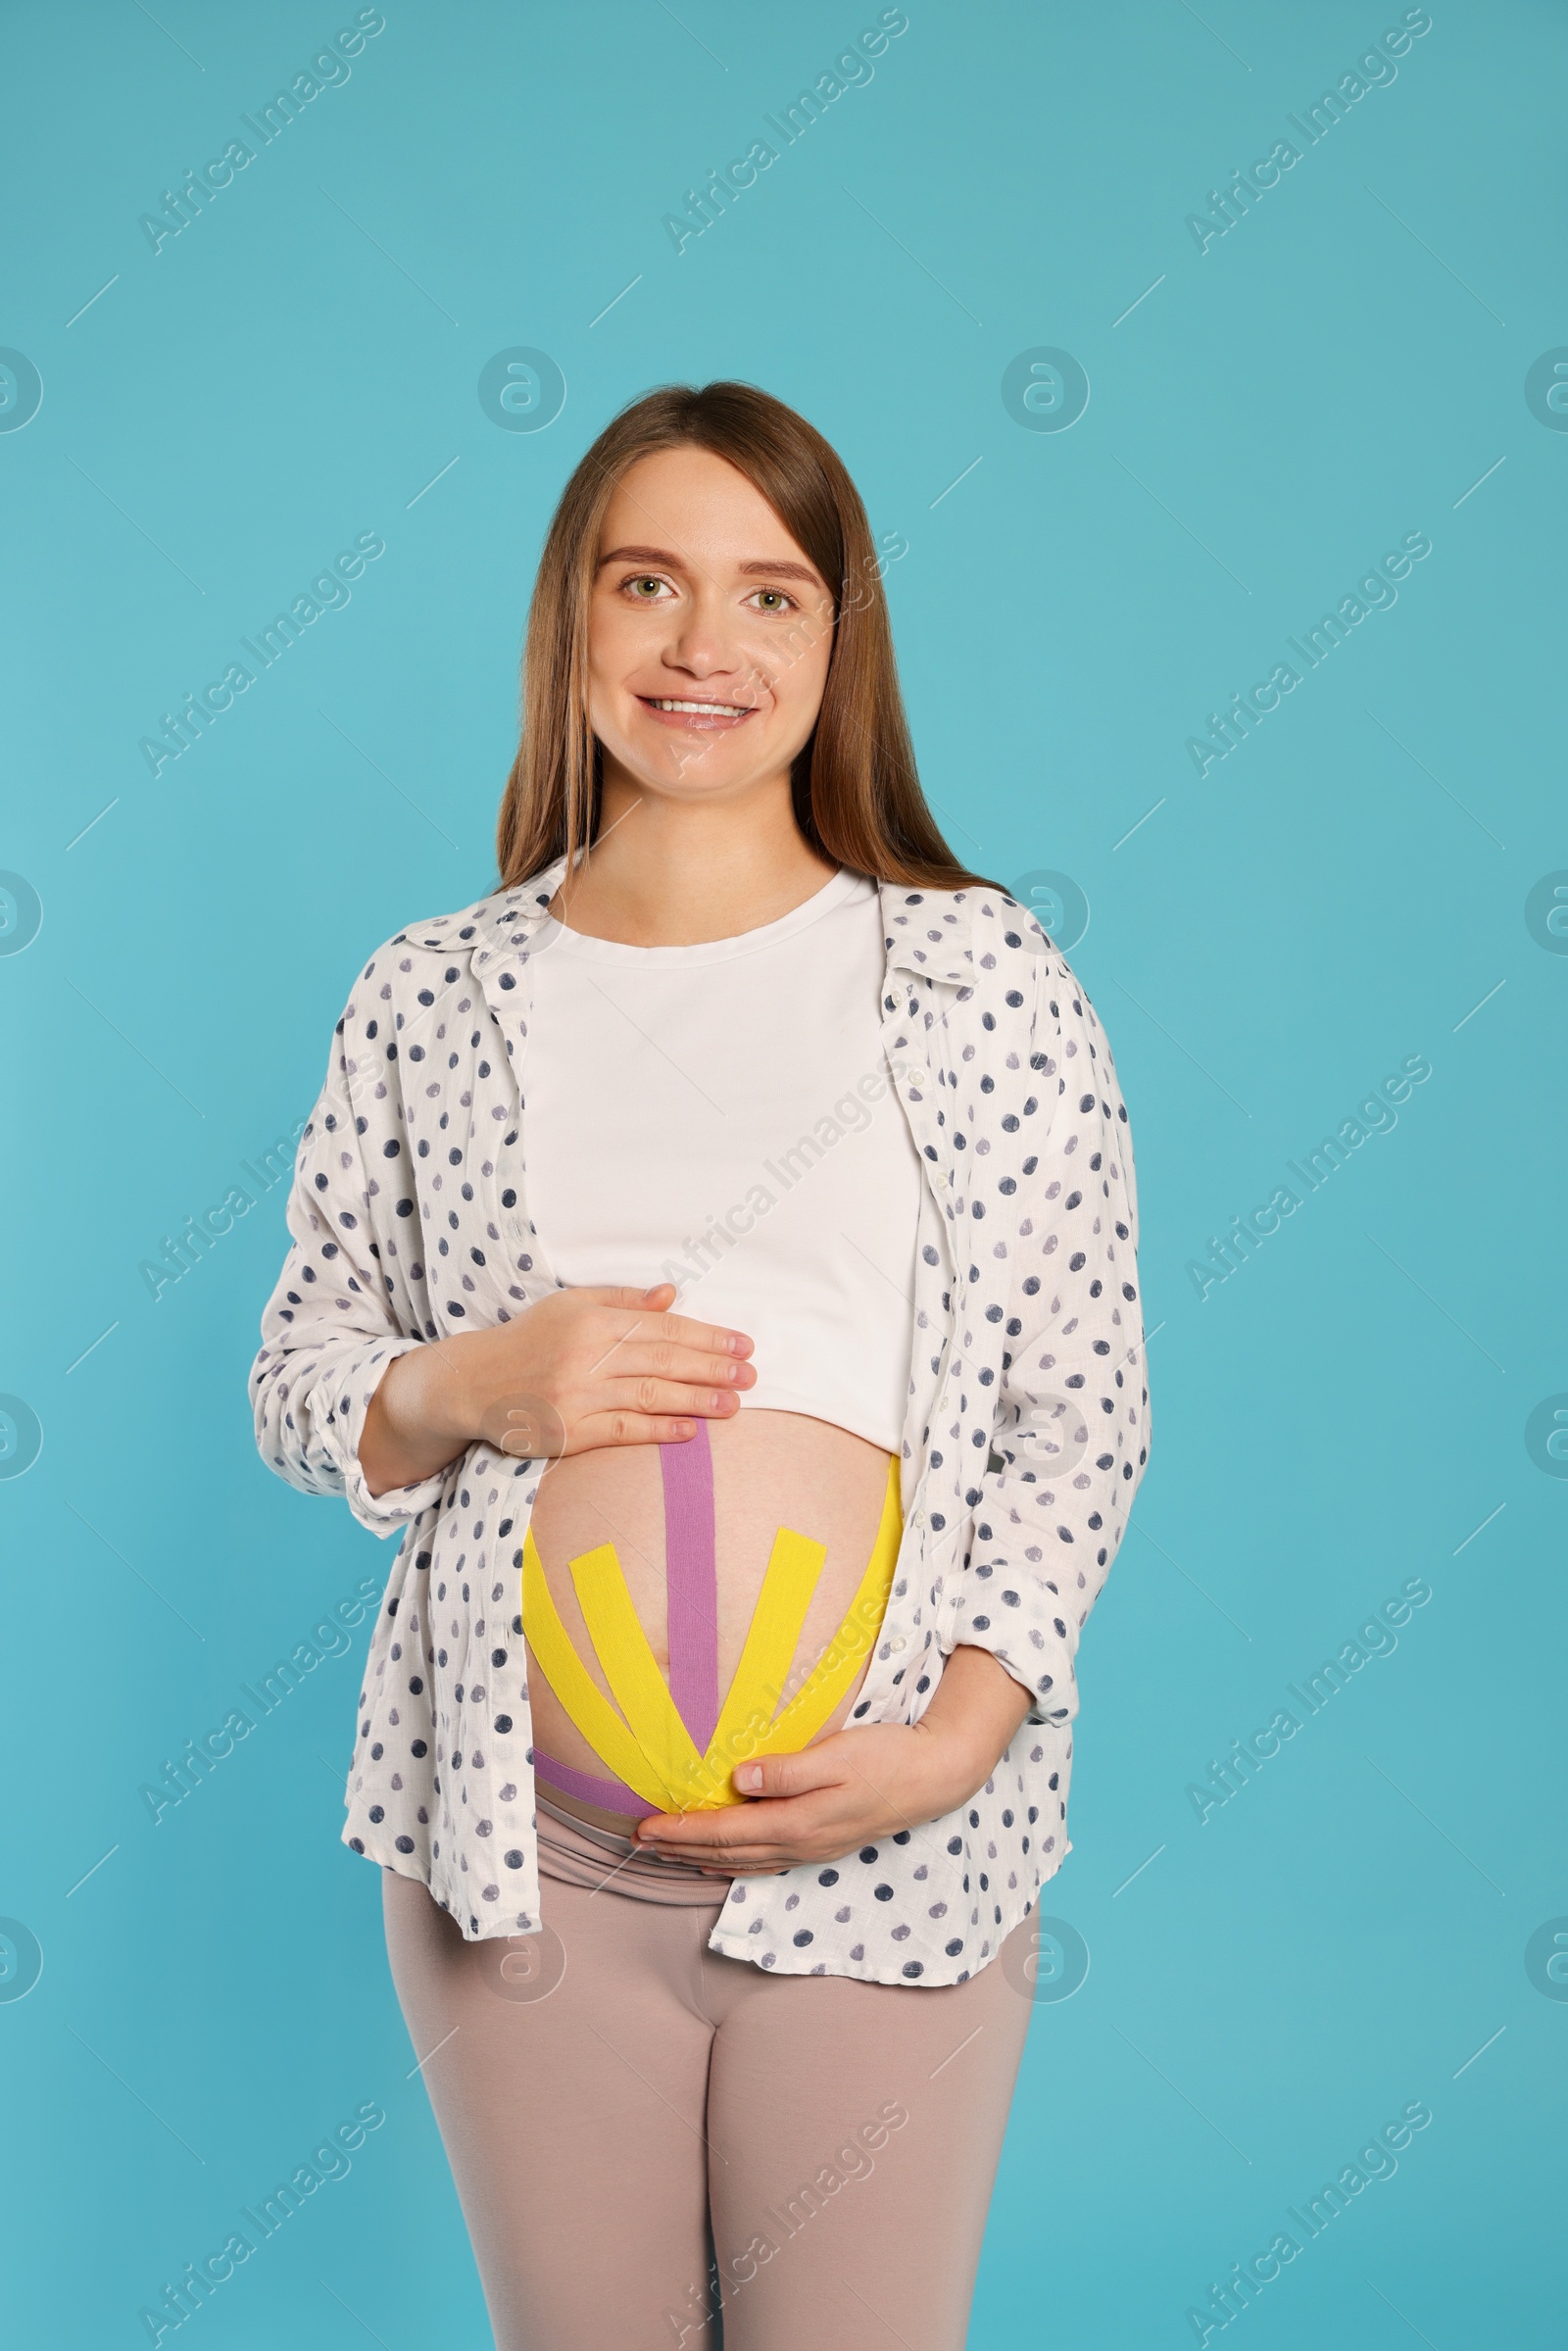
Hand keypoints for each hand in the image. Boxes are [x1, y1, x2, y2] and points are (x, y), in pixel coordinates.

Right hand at [359, 1281, 753, 1495]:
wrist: (472, 1383)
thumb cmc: (528, 1340)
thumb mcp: (570, 1305)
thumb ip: (622, 1301)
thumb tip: (672, 1295)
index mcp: (591, 1320)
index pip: (662, 1327)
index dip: (707, 1336)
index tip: (741, 1343)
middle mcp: (586, 1356)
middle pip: (663, 1360)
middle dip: (713, 1367)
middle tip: (751, 1373)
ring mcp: (577, 1396)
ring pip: (649, 1395)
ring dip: (696, 1400)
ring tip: (734, 1403)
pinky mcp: (568, 1432)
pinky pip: (622, 1431)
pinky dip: (659, 1431)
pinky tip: (690, 1431)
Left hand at [632, 1644, 1034, 1874]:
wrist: (934, 1777)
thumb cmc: (886, 1757)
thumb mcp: (837, 1755)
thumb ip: (788, 1770)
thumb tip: (740, 1778)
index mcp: (799, 1822)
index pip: (726, 1830)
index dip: (683, 1830)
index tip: (646, 1827)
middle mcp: (801, 1844)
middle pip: (728, 1853)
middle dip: (681, 1849)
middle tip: (640, 1843)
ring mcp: (813, 1850)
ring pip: (744, 1862)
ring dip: (702, 1859)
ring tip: (669, 1854)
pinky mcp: (823, 1845)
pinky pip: (765, 1862)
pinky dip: (734, 1863)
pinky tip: (724, 1859)